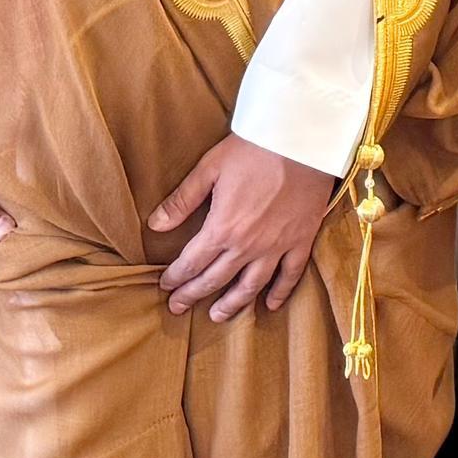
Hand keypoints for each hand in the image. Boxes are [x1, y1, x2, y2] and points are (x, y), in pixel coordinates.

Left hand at [147, 137, 334, 321]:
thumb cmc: (254, 149)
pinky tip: (270, 305)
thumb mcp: (210, 168)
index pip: (192, 263)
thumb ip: (182, 200)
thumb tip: (155, 225)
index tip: (165, 287)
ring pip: (250, 286)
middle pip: (215, 279)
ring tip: (217, 316)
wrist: (301, 141)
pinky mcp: (300, 241)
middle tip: (178, 308)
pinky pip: (290, 275)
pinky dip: (280, 293)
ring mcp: (276, 247)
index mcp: (222, 228)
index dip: (176, 278)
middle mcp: (247, 246)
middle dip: (193, 295)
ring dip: (232, 304)